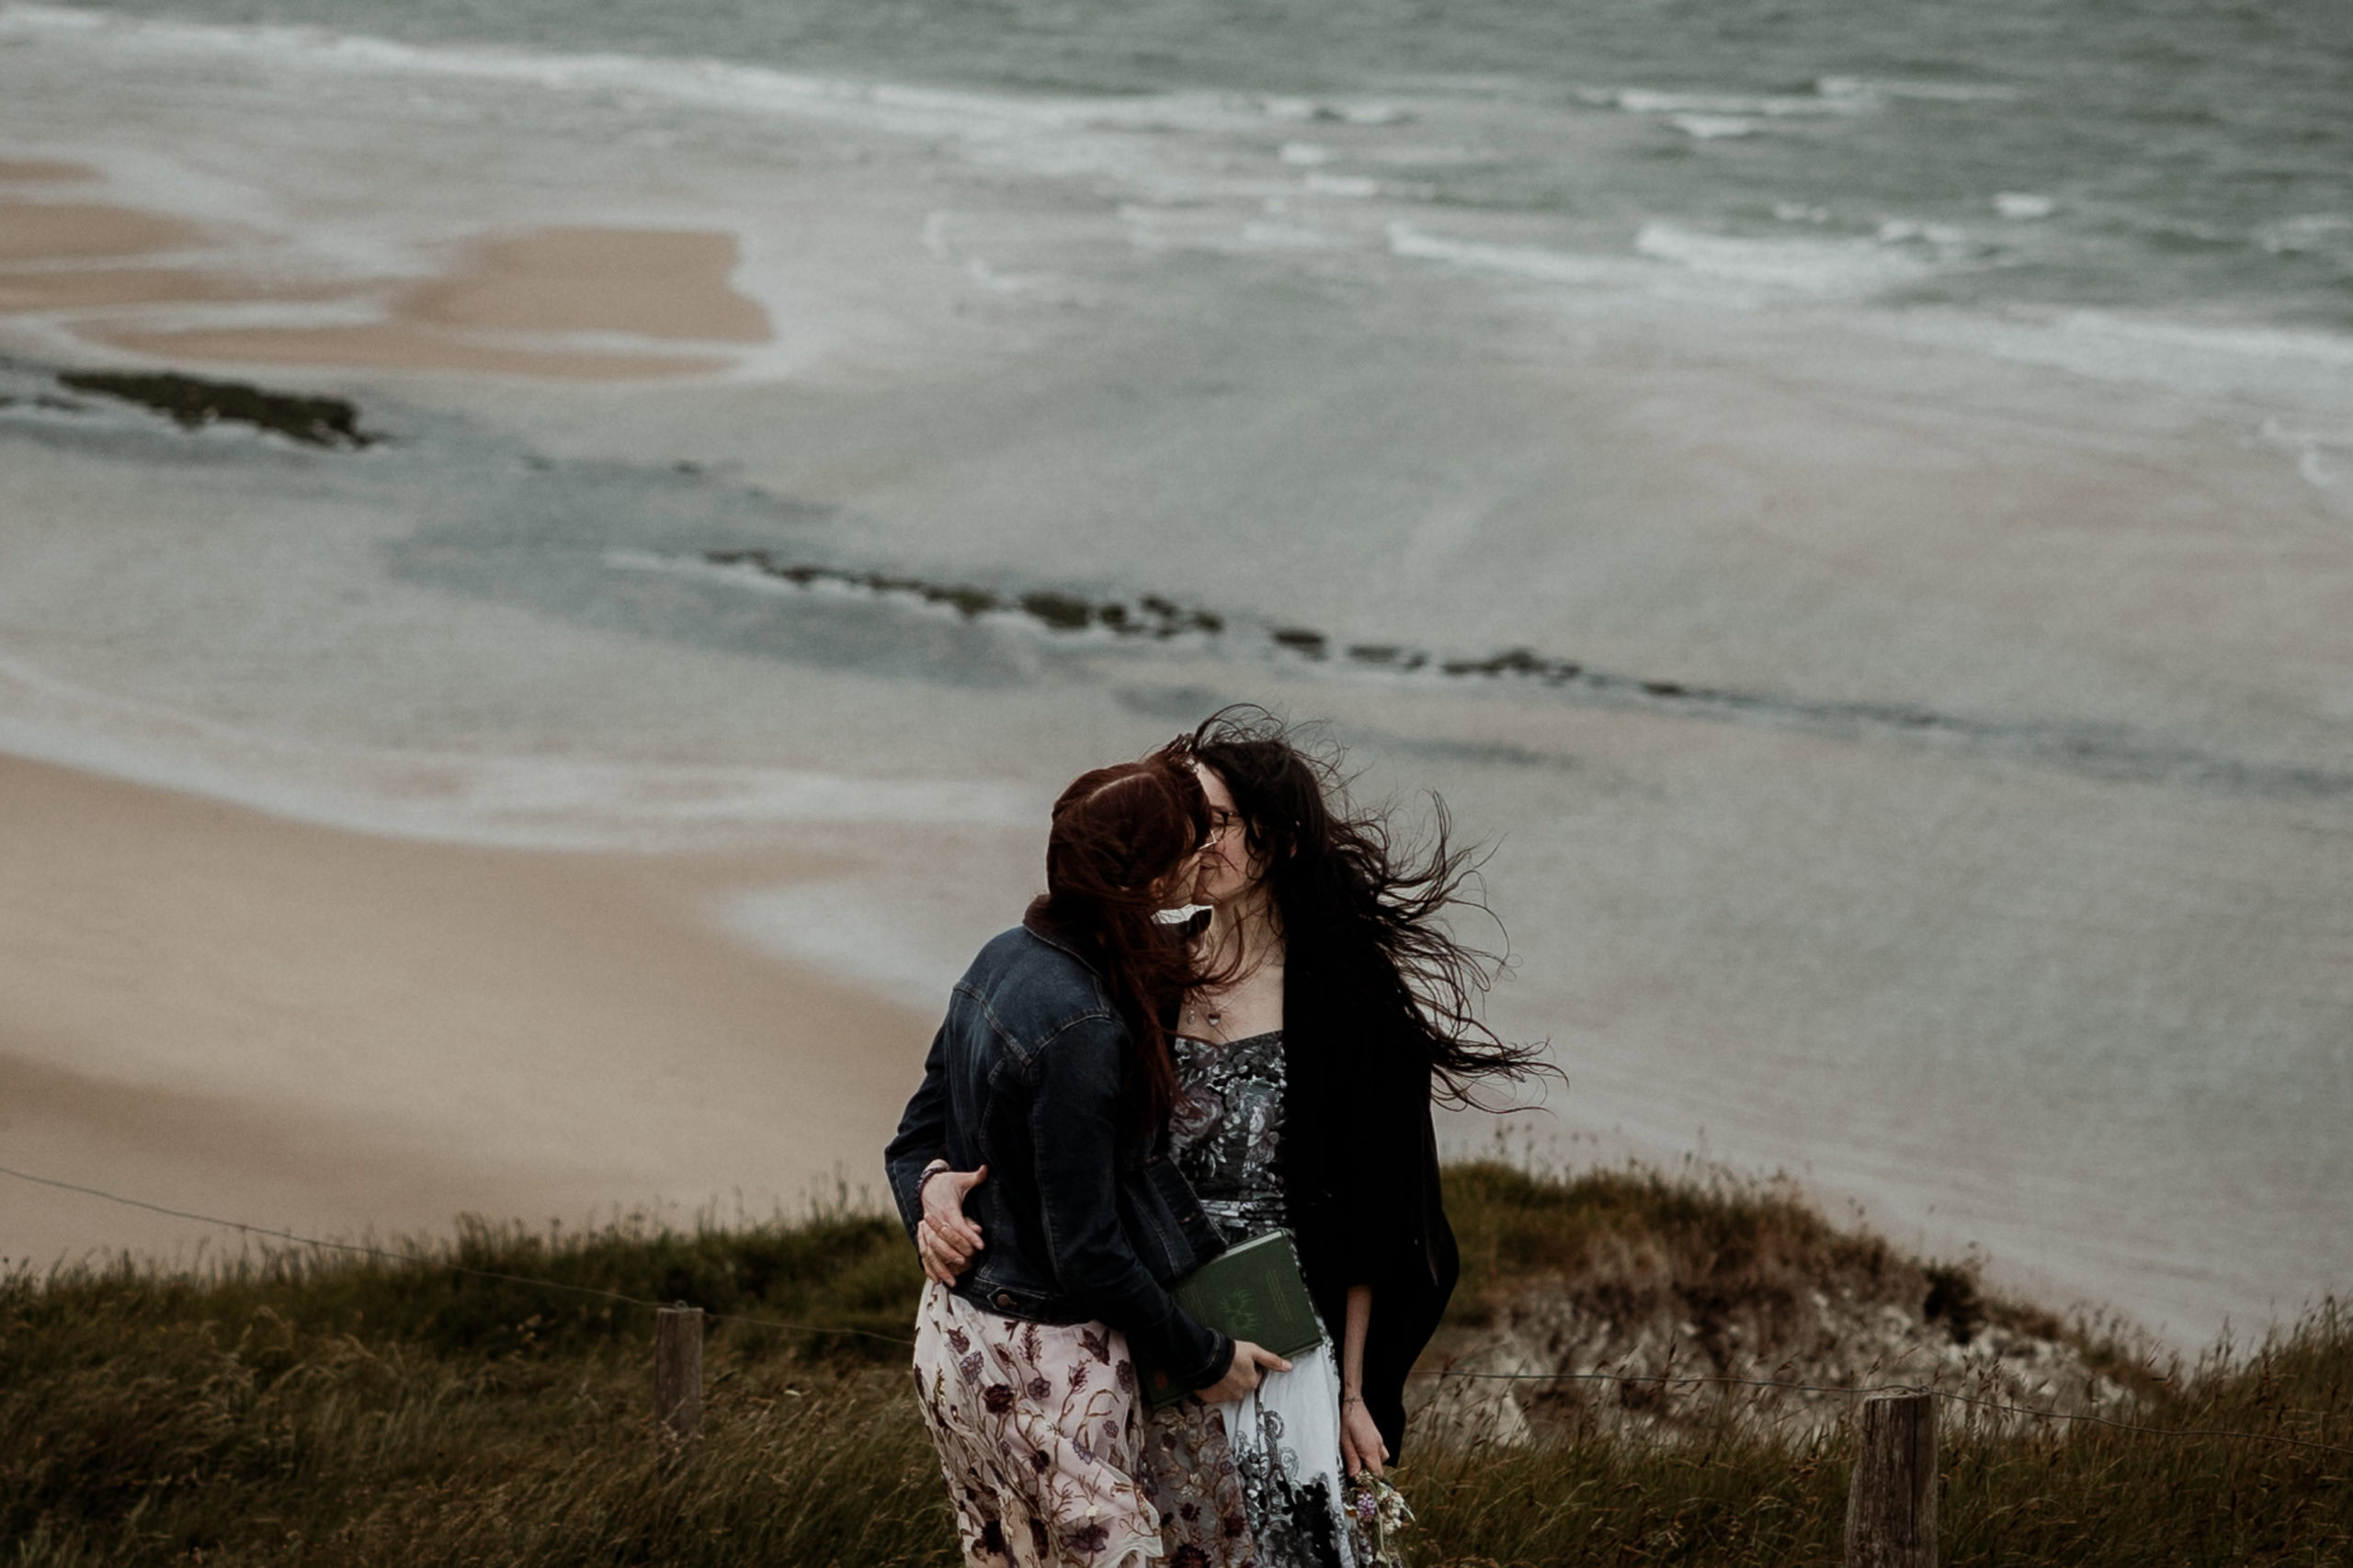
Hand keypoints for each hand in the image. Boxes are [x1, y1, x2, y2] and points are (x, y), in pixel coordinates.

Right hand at [915, 1165, 986, 1284]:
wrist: (927, 1185)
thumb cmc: (948, 1183)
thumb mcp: (961, 1179)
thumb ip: (975, 1177)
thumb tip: (986, 1170)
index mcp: (947, 1209)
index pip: (958, 1225)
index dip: (969, 1236)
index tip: (980, 1247)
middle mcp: (936, 1221)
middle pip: (944, 1241)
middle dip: (956, 1254)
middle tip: (968, 1264)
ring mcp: (928, 1230)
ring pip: (932, 1251)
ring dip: (942, 1266)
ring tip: (952, 1281)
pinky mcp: (925, 1236)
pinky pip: (925, 1254)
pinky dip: (930, 1268)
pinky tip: (937, 1280)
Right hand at [1196, 1339, 1291, 1403]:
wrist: (1205, 1357)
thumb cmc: (1230, 1352)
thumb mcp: (1254, 1351)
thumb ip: (1271, 1360)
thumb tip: (1288, 1367)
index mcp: (1251, 1382)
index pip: (1254, 1376)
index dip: (1249, 1366)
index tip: (1241, 1360)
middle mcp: (1239, 1393)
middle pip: (1242, 1384)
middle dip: (1237, 1376)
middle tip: (1230, 1364)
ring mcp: (1224, 1397)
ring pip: (1229, 1390)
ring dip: (1226, 1382)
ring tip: (1219, 1369)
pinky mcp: (1210, 1398)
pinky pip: (1215, 1394)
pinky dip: (1214, 1387)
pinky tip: (1211, 1376)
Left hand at [1338, 1393, 1387, 1477]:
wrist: (1353, 1403)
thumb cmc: (1348, 1421)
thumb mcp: (1345, 1443)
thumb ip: (1352, 1461)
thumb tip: (1355, 1476)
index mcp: (1371, 1450)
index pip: (1377, 1474)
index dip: (1369, 1482)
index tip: (1359, 1484)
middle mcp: (1379, 1447)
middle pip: (1379, 1469)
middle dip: (1369, 1473)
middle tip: (1355, 1472)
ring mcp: (1379, 1441)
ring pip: (1380, 1461)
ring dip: (1371, 1464)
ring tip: (1357, 1460)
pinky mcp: (1377, 1437)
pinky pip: (1379, 1452)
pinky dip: (1372, 1456)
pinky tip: (1361, 1451)